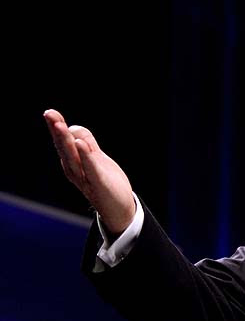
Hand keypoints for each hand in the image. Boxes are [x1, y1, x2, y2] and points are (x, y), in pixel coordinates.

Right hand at [44, 109, 135, 234]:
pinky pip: (91, 168)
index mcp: (74, 163)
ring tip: (60, 125)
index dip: (57, 127)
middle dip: (57, 130)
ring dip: (66, 140)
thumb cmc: (106, 183)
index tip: (50, 112)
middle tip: (49, 114)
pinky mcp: (99, 183)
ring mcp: (86, 177)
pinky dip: (85, 156)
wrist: (119, 208)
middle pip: (64, 147)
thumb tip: (74, 127)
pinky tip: (80, 144)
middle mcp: (75, 170)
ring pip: (74, 156)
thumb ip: (88, 144)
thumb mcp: (96, 159)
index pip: (63, 142)